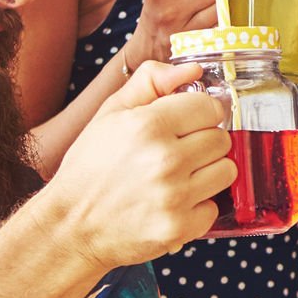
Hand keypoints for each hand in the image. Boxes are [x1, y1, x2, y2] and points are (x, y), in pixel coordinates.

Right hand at [43, 60, 234, 270]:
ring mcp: (175, 196)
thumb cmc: (90, 167)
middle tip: (178, 152)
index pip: (210, 107)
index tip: (188, 123)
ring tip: (177, 176)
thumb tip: (194, 70)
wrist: (71, 226)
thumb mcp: (110, 113)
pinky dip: (197, 206)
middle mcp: (165, 160)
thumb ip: (151, 81)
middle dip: (204, 142)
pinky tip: (172, 202)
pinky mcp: (179, 227)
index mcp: (148, 126)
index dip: (200, 113)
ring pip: (226, 171)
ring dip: (207, 173)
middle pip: (222, 139)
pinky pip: (213, 207)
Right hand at [120, 0, 227, 68]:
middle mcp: (166, 5)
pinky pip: (219, 21)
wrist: (149, 44)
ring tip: (214, 1)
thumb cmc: (164, 1)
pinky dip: (221, 17)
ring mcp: (178, 25)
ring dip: (224, 0)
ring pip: (219, 3)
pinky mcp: (191, 41)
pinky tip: (213, 16)